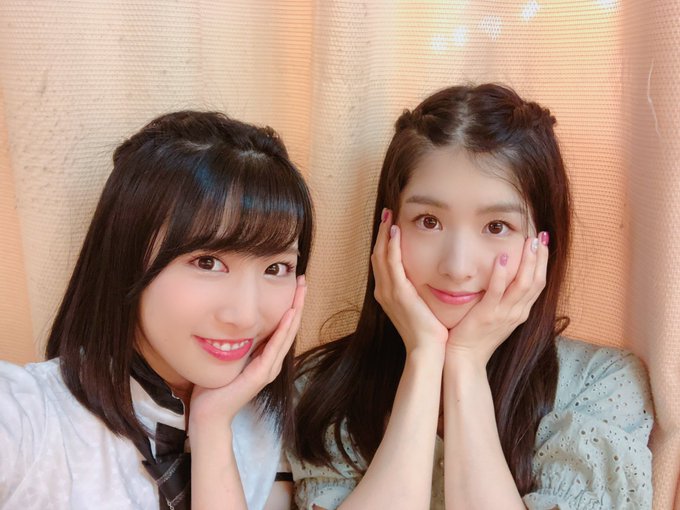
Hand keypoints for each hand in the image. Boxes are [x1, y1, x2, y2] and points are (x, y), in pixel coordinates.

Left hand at [188, 275, 306, 431]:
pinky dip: (284, 330)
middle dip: (298, 302)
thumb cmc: (214, 387)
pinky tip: (289, 314)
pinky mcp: (261, 374)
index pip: (283, 326)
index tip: (295, 285)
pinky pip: (275, 347)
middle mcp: (271, 362)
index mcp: (265, 357)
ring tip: (301, 291)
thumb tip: (233, 320)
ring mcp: (268, 368)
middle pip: (290, 327)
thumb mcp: (228, 356)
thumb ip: (236, 341)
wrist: (209, 414)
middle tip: (304, 280)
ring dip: (295, 311)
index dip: (291, 305)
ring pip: (287, 334)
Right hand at [372, 209, 447, 354]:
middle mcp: (383, 291)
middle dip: (382, 233)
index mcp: (387, 293)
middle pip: (377, 254)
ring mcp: (388, 292)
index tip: (390, 224)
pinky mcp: (398, 293)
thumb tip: (426, 278)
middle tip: (387, 213)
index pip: (382, 261)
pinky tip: (395, 232)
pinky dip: (392, 246)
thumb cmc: (428, 332)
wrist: (426, 350)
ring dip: (385, 234)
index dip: (384, 242)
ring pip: (382, 255)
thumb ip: (418, 292)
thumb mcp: (420, 307)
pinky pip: (392, 264)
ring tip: (389, 216)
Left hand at [445, 234, 548, 365]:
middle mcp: (517, 312)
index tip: (544, 243)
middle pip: (536, 281)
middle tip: (542, 236)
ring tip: (529, 241)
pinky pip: (497, 292)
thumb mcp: (497, 315)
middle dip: (540, 257)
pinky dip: (500, 274)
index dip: (543, 262)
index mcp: (520, 311)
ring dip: (527, 261)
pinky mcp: (487, 315)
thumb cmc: (477, 335)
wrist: (465, 358)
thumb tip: (504, 276)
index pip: (538, 283)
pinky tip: (501, 257)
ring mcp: (504, 314)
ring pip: (523, 285)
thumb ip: (503, 298)